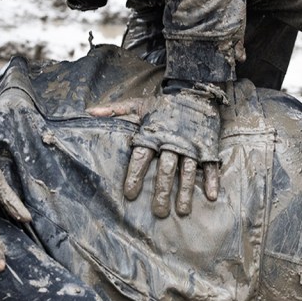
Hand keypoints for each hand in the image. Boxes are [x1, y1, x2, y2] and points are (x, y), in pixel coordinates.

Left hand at [120, 82, 225, 217]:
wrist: (193, 88)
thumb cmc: (162, 103)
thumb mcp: (137, 104)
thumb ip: (115, 111)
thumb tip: (89, 113)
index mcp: (153, 133)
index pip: (141, 157)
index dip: (135, 175)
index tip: (130, 195)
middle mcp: (172, 141)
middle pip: (165, 169)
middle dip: (162, 191)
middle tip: (158, 212)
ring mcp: (191, 144)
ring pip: (188, 170)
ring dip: (185, 191)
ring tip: (181, 211)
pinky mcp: (207, 145)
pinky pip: (211, 164)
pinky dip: (212, 179)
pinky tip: (211, 196)